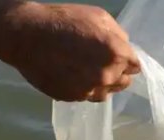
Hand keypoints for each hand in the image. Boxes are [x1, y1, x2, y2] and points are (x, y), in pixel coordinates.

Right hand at [0, 1, 140, 101]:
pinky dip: (84, 88)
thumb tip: (124, 47)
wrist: (28, 37)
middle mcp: (105, 76)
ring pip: (105, 93)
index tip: (119, 56)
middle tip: (102, 62)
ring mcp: (88, 90)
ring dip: (102, 84)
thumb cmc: (63, 20)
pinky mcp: (72, 98)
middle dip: (117, 73)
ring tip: (88, 71)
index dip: (127, 60)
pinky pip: (86, 96)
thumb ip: (117, 35)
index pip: (135, 66)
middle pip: (123, 82)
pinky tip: (74, 75)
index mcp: (116, 53)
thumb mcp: (98, 16)